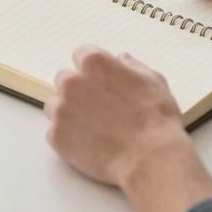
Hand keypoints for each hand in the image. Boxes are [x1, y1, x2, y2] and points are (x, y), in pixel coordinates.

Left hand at [45, 45, 189, 185]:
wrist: (150, 158)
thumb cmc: (155, 118)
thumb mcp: (153, 80)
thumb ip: (132, 66)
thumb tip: (122, 60)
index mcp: (94, 62)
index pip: (81, 54)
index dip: (93, 69)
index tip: (100, 80)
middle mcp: (72, 82)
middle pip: (65, 79)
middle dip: (79, 90)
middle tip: (99, 106)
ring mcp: (61, 110)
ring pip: (56, 105)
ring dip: (69, 112)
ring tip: (94, 127)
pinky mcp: (56, 137)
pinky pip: (55, 132)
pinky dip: (68, 136)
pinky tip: (90, 143)